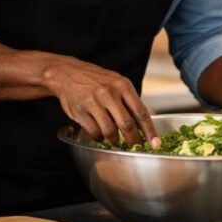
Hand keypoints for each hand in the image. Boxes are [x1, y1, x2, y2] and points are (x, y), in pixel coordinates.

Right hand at [44, 56, 159, 147]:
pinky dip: (99, 138)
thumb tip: (148, 121)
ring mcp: (94, 102)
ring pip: (110, 131)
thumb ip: (130, 100)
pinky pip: (94, 132)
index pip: (141, 112)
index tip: (155, 144)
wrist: (67, 73)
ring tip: (115, 141)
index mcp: (122, 85)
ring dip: (115, 141)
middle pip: (127, 124)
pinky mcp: (80, 111)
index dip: (150, 131)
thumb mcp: (116, 82)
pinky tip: (99, 134)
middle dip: (133, 140)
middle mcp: (109, 93)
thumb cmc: (96, 80)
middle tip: (135, 147)